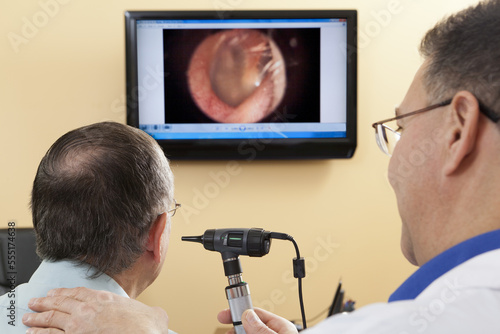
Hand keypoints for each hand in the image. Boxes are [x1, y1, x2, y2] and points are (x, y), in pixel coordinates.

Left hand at [22, 287, 168, 333]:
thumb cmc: (147, 329)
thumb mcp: (153, 314)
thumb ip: (151, 312)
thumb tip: (158, 315)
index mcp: (105, 299)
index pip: (78, 292)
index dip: (64, 292)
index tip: (56, 293)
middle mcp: (89, 309)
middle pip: (61, 303)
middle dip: (45, 302)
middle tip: (35, 302)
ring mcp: (79, 325)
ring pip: (52, 318)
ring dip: (38, 318)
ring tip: (28, 318)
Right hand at [217, 307, 297, 333]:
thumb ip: (262, 328)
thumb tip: (247, 315)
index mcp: (282, 328)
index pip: (256, 314)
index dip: (239, 311)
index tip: (225, 314)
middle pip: (249, 326)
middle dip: (235, 327)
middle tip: (227, 331)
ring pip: (247, 333)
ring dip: (236, 333)